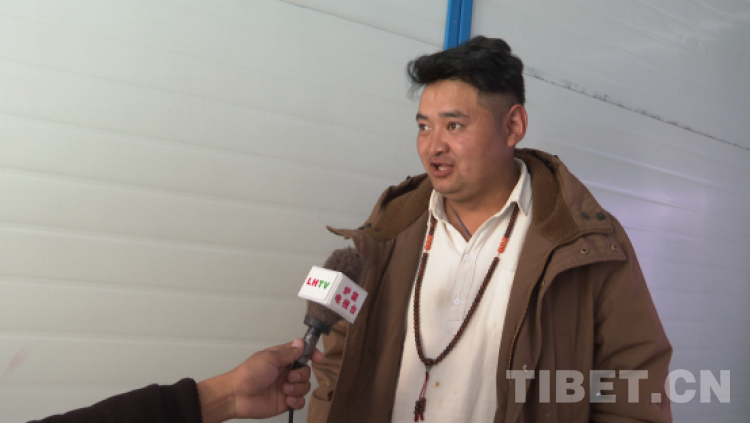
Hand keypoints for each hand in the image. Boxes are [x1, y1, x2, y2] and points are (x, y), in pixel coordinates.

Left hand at [197, 339, 323, 422]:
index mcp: (282, 357)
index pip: (302, 352)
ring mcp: (286, 386)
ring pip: (305, 386)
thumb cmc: (248, 374)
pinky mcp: (285, 401)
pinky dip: (296, 401)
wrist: (237, 396)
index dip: (312, 354)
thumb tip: (301, 344)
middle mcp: (286, 371)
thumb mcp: (269, 358)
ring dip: (297, 388)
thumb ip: (287, 353)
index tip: (319, 358)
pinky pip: (300, 401)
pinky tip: (287, 399)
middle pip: (307, 370)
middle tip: (289, 376)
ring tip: (283, 389)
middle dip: (301, 375)